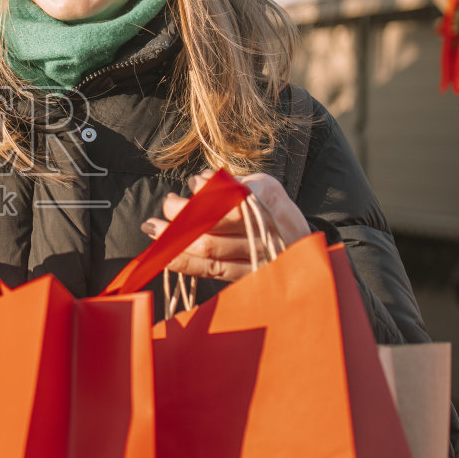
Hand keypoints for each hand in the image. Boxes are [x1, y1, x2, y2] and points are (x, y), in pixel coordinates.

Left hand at [141, 172, 309, 282]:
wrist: (305, 246)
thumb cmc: (275, 210)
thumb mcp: (261, 185)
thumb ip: (228, 182)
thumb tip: (197, 181)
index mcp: (266, 196)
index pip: (224, 196)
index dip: (199, 195)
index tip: (184, 188)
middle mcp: (263, 227)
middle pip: (212, 222)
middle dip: (179, 214)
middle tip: (166, 205)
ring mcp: (257, 254)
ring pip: (208, 248)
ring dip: (174, 238)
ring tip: (153, 227)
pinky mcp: (248, 276)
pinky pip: (211, 271)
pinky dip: (184, 262)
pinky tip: (164, 254)